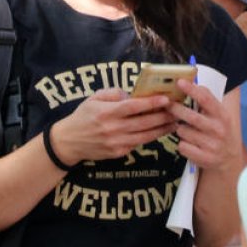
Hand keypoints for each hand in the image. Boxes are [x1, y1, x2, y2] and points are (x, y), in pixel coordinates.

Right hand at [52, 89, 176, 163]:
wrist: (69, 141)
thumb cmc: (83, 116)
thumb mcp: (94, 98)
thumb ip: (113, 94)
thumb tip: (132, 95)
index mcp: (106, 112)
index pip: (133, 107)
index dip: (151, 103)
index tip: (165, 99)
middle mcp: (112, 128)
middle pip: (143, 122)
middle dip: (163, 116)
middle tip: (178, 111)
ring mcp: (116, 143)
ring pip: (145, 136)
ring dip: (162, 129)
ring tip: (175, 123)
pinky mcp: (118, 153)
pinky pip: (138, 144)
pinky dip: (150, 137)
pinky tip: (161, 131)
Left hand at [171, 79, 243, 171]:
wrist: (230, 160)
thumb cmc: (221, 132)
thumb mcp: (220, 115)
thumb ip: (207, 102)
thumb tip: (190, 84)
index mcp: (222, 115)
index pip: (206, 99)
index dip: (192, 89)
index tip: (180, 82)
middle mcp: (218, 129)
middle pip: (191, 116)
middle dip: (176, 109)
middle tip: (167, 104)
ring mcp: (212, 145)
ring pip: (183, 131)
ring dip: (180, 129)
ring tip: (187, 131)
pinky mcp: (204, 158)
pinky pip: (182, 146)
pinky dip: (182, 144)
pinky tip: (189, 144)